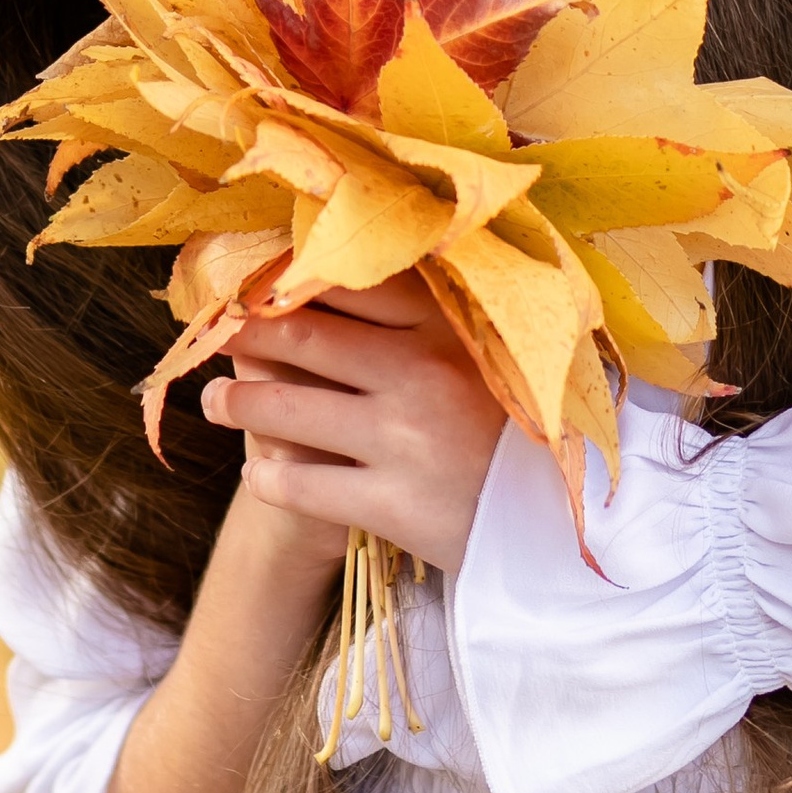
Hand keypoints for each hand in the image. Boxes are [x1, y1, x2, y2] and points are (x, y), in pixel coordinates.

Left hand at [199, 275, 506, 577]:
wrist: (579, 522)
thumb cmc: (533, 425)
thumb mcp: (499, 350)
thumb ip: (439, 312)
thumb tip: (356, 270)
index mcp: (449, 324)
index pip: (346, 283)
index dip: (287, 278)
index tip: (251, 279)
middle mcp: (422, 372)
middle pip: (302, 337)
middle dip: (244, 334)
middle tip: (213, 333)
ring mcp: (405, 440)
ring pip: (288, 411)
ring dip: (237, 405)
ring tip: (212, 401)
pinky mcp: (396, 504)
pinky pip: (304, 485)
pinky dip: (269, 477)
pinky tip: (257, 474)